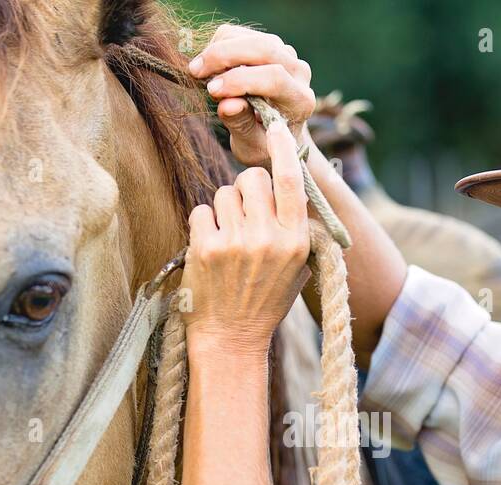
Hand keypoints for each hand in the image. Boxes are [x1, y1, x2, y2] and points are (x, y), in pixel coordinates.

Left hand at [180, 122, 310, 355]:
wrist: (231, 339)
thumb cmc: (265, 301)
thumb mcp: (297, 269)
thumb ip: (299, 229)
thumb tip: (294, 184)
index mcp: (296, 240)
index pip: (291, 180)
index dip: (283, 149)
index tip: (277, 128)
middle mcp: (269, 238)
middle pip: (252, 179)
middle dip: (246, 190)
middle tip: (244, 217)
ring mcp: (236, 242)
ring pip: (224, 192)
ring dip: (223, 210)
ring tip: (228, 240)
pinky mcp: (206, 248)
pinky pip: (202, 211)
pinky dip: (203, 226)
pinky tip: (210, 249)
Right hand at [189, 24, 315, 167]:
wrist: (275, 135)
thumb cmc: (263, 145)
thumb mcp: (252, 146)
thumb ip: (242, 126)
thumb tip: (227, 104)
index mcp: (300, 102)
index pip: (274, 78)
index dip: (239, 80)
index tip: (212, 91)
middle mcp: (299, 73)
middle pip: (264, 48)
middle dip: (225, 56)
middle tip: (195, 72)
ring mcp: (287, 55)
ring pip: (251, 37)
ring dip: (219, 49)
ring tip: (200, 72)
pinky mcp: (271, 45)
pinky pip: (242, 34)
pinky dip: (220, 44)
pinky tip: (210, 66)